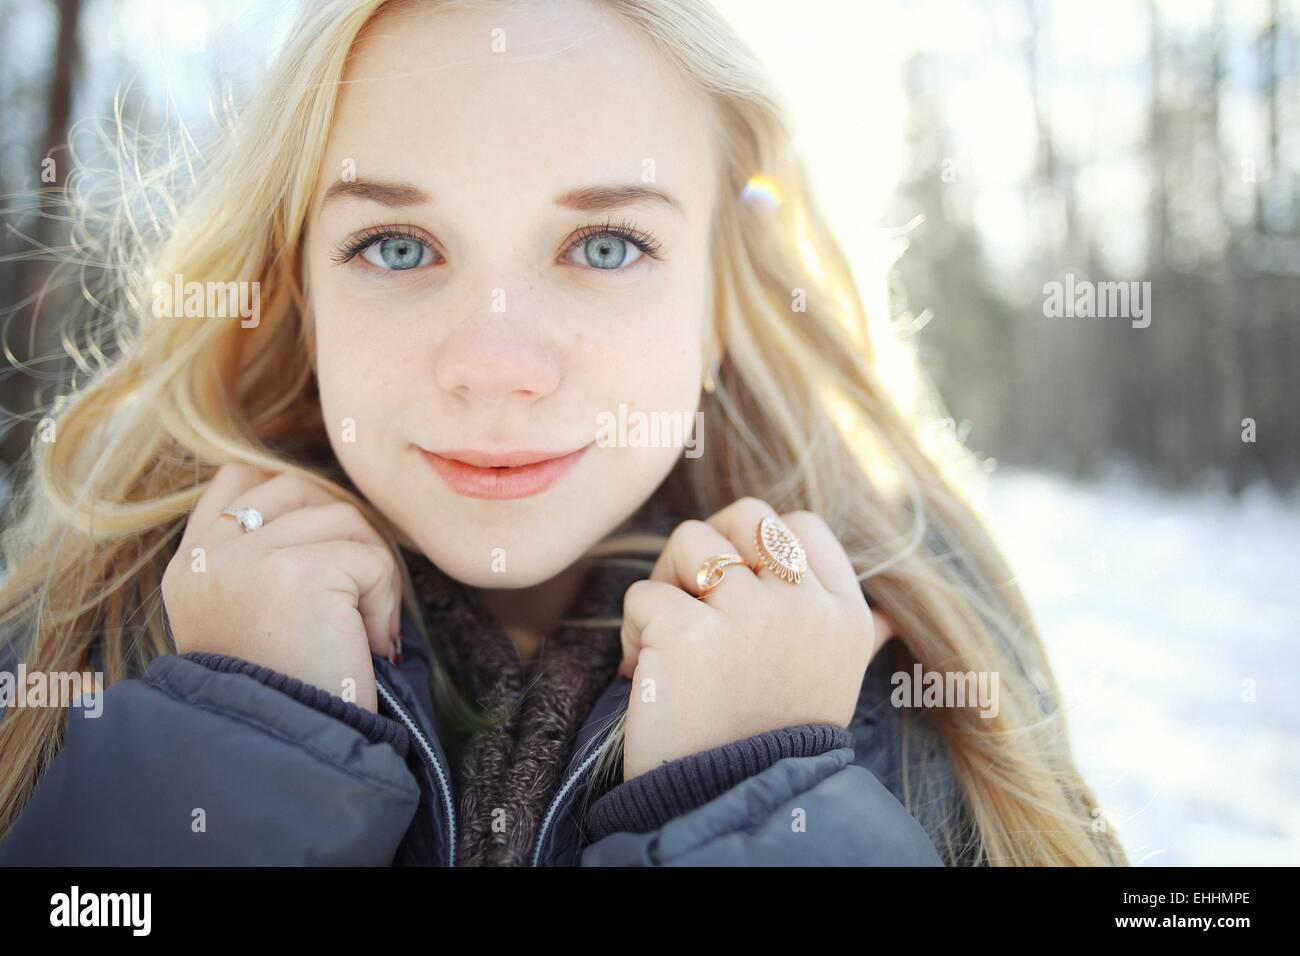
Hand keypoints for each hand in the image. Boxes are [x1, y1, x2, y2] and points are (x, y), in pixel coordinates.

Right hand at [161, 462, 402, 712]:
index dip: (293, 499)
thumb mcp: (251, 616)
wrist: (290, 754)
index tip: (318, 555)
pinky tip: (365, 646)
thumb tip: (326, 502)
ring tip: (352, 633)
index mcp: (190, 566)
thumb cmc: (290, 692)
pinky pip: (372, 558)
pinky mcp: (295, 572)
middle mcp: (207, 558)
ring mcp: (245, 559)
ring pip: (344, 518)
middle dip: (341, 539)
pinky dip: (384, 603)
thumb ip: (265, 553)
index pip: (240, 477)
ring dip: (368, 575)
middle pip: (302, 489)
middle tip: (345, 610)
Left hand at [618, 497, 893, 779]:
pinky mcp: (691, 634)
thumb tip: (888, 621)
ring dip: (664, 583)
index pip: (799, 525)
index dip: (756, 546)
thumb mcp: (834, 686)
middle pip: (744, 516)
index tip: (739, 596)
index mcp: (844, 616)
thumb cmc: (772, 741)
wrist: (727, 803)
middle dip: (707, 548)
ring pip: (690, 540)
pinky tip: (644, 672)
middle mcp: (805, 608)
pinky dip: (633, 630)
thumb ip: (858, 640)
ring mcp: (751, 617)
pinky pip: (643, 593)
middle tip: (692, 601)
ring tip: (667, 639)